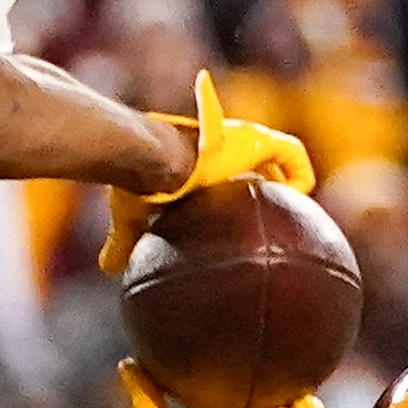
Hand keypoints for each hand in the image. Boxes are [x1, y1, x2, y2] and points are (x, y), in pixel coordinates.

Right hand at [100, 71, 317, 268]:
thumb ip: (124, 240)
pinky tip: (300, 196)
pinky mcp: (258, 139)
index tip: (241, 208)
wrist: (156, 161)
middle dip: (265, 182)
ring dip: (286, 177)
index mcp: (200, 161)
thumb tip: (107, 268)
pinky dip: (300, 174)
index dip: (236, 186)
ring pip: (279, 154)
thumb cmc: (141, 185)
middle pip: (254, 162)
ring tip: (290, 205)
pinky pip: (293, 152)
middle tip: (270, 208)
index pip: (222, 172)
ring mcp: (243, 140)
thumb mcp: (130, 215)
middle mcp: (224, 145)